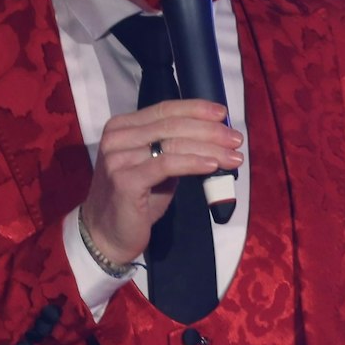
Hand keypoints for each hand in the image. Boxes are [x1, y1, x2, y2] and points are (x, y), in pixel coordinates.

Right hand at [80, 99, 242, 265]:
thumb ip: (176, 149)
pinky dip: (193, 163)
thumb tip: (215, 137)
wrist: (107, 236)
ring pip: (172, 143)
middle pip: (172, 125)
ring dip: (209, 148)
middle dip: (210, 131)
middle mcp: (116, 137)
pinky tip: (213, 166)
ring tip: (234, 156)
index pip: (164, 110)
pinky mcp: (124, 180)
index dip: (196, 109)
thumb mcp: (157, 168)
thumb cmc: (137, 201)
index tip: (224, 114)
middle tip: (237, 139)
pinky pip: (166, 165)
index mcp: (122, 127)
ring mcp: (118, 158)